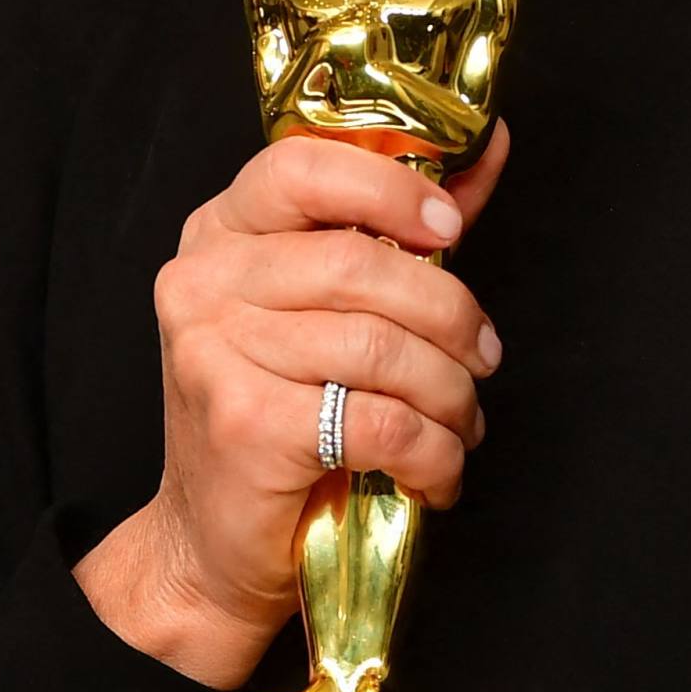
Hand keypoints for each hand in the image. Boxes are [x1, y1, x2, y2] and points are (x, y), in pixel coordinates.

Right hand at [77, 126, 509, 688]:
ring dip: (450, 396)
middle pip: (361, 264)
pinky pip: (380, 422)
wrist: (210, 544)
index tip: (448, 228)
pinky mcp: (246, 424)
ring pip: (381, 349)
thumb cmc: (278, 415)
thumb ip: (400, 224)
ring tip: (461, 423)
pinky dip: (433, 454)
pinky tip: (435, 471)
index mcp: (220, 234)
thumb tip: (487, 147)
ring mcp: (215, 352)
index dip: (390, 187)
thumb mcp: (327, 307)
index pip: (304, 166)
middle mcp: (203, 283)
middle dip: (450, 315)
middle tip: (482, 356)